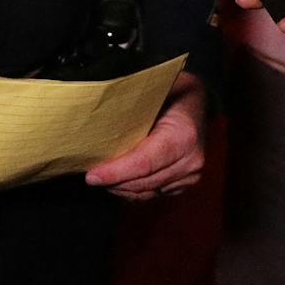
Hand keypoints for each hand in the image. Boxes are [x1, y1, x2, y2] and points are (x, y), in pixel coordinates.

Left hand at [85, 71, 205, 200]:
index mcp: (183, 136)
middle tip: (90, 176)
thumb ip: (130, 106)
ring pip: (147, 192)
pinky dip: (134, 190)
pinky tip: (118, 180)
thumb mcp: (153, 91)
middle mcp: (191, 160)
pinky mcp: (185, 183)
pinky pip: (154, 194)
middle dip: (114, 181)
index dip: (116, 172)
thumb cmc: (171, 91)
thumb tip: (95, 115)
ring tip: (101, 177)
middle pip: (143, 182)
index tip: (92, 175)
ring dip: (121, 188)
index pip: (143, 162)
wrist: (195, 100)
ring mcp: (190, 174)